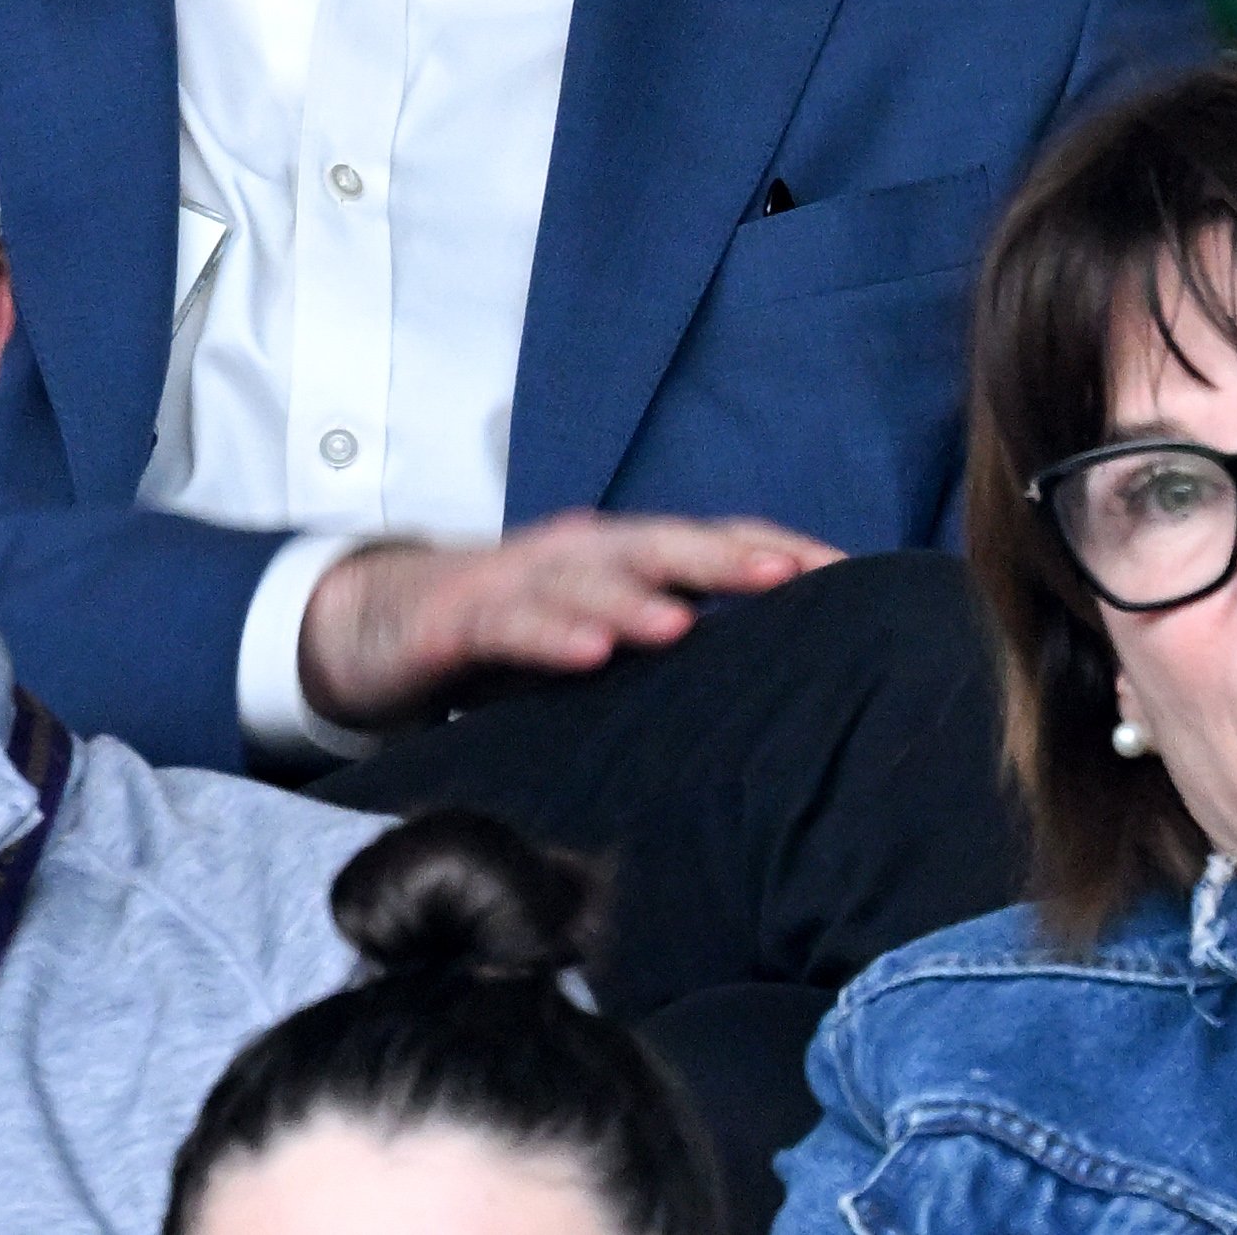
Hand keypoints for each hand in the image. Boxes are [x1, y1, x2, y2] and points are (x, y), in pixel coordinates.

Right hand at [298, 511, 841, 729]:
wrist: (381, 625)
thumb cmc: (514, 635)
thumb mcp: (604, 639)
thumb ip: (675, 650)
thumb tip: (792, 692)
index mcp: (622, 556)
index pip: (712, 544)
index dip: (778, 552)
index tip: (855, 576)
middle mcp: (578, 555)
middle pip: (661, 546)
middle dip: (726, 557)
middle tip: (793, 573)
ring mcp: (518, 581)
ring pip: (585, 581)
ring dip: (635, 598)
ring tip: (682, 623)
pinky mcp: (460, 619)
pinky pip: (510, 626)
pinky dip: (550, 636)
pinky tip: (588, 653)